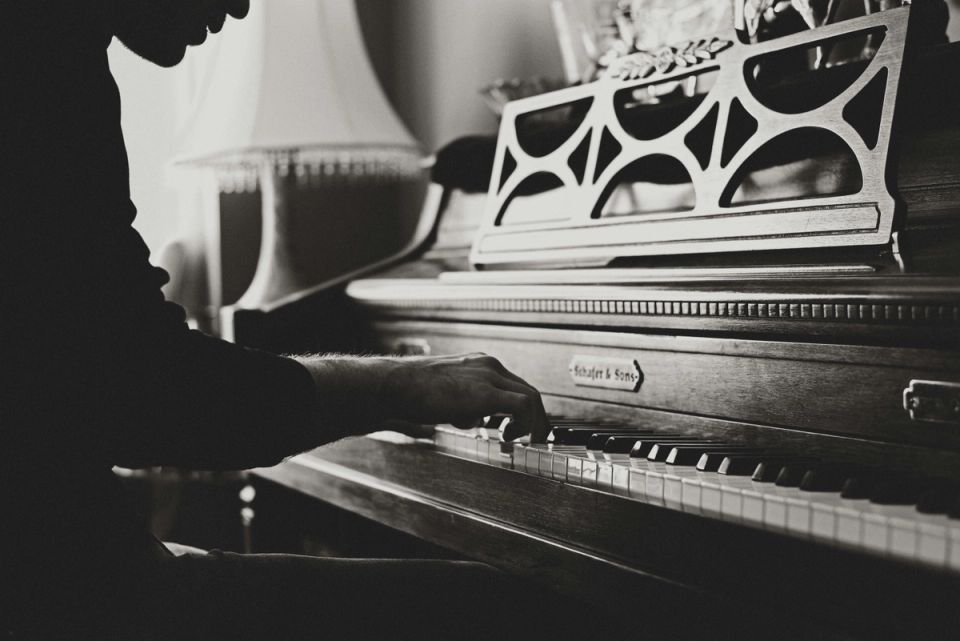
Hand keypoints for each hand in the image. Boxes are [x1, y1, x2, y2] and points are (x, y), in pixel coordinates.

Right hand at [296, 353, 549, 443]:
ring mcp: (488, 375)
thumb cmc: (410, 393)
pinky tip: (511, 438)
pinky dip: (526, 424)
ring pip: (531, 397)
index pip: (513, 385)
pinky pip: (524, 406)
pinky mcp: (486, 391)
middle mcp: (487, 365)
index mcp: (478, 364)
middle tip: (533, 438)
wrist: (394, 386)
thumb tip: (473, 420)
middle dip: (534, 417)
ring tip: (524, 441)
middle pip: (527, 390)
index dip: (522, 409)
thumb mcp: (445, 399)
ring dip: (533, 423)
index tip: (520, 427)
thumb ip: (463, 407)